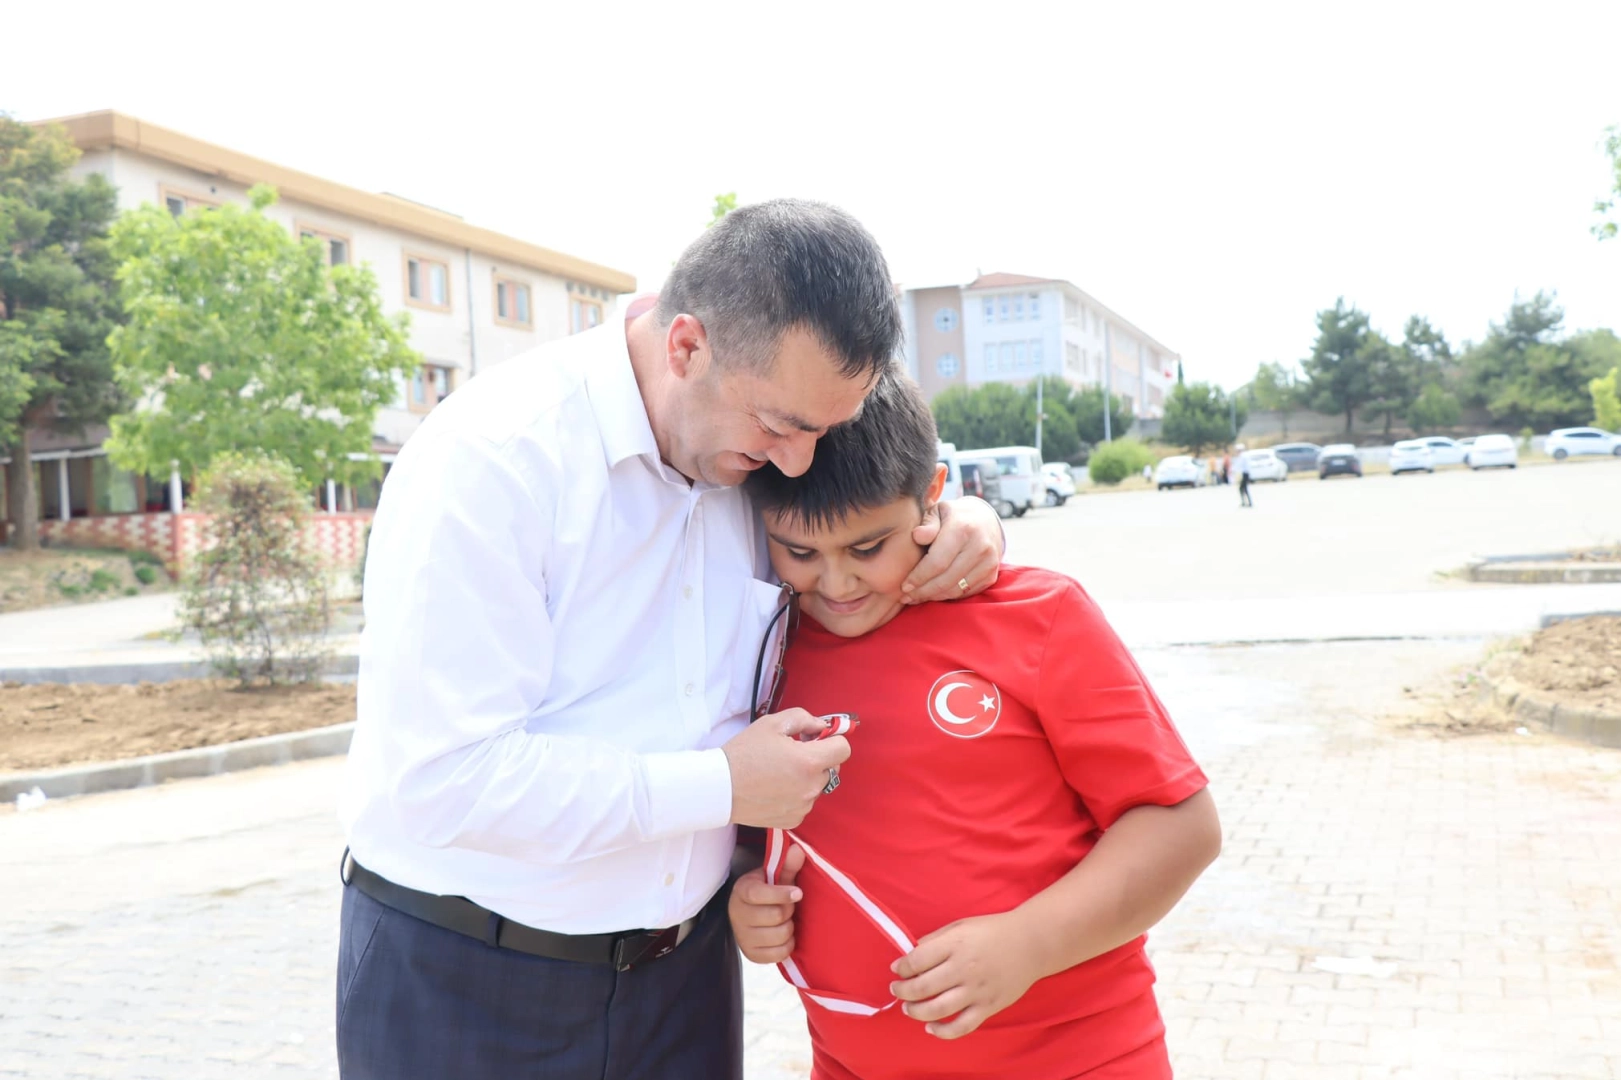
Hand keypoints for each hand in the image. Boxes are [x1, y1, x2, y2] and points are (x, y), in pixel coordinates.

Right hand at [722, 708, 849, 828]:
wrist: (719, 788)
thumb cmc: (744, 753)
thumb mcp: (772, 724)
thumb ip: (805, 719)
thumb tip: (822, 728)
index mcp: (809, 762)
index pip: (843, 749)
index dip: (832, 740)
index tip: (816, 739)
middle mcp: (811, 787)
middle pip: (831, 768)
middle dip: (817, 758)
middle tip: (792, 754)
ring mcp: (803, 806)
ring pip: (817, 786)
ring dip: (806, 777)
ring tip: (779, 772)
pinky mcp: (793, 820)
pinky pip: (805, 803)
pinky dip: (796, 795)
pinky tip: (775, 788)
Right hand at [728, 844, 805, 963]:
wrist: (750, 913)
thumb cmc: (766, 892)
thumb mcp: (773, 876)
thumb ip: (787, 866)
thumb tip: (798, 849)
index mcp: (741, 891)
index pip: (759, 894)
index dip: (782, 894)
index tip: (799, 893)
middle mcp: (737, 915)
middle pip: (775, 916)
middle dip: (788, 910)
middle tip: (789, 906)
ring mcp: (742, 937)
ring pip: (779, 935)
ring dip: (789, 927)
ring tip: (785, 920)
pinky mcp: (751, 955)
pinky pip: (779, 953)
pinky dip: (788, 944)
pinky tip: (784, 935)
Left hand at [889, 912, 1039, 1038]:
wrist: (1031, 943)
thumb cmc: (993, 931)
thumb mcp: (961, 925)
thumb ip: (935, 939)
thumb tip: (911, 954)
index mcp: (955, 944)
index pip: (917, 960)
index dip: (901, 967)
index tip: (897, 969)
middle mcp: (963, 968)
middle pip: (922, 987)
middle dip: (902, 991)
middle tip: (896, 990)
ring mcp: (976, 990)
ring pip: (937, 1010)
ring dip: (916, 1012)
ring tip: (908, 1008)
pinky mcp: (988, 1007)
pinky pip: (961, 1027)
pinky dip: (942, 1032)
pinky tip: (931, 1028)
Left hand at [903, 497, 1001, 604]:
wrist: (986, 521)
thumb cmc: (953, 517)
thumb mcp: (938, 511)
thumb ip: (927, 524)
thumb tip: (917, 536)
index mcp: (963, 528)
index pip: (937, 561)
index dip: (918, 577)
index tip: (904, 586)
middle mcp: (980, 546)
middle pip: (946, 579)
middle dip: (923, 591)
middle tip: (906, 597)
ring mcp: (989, 563)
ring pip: (956, 590)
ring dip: (933, 597)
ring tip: (916, 597)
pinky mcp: (992, 576)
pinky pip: (966, 593)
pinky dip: (948, 596)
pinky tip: (933, 594)